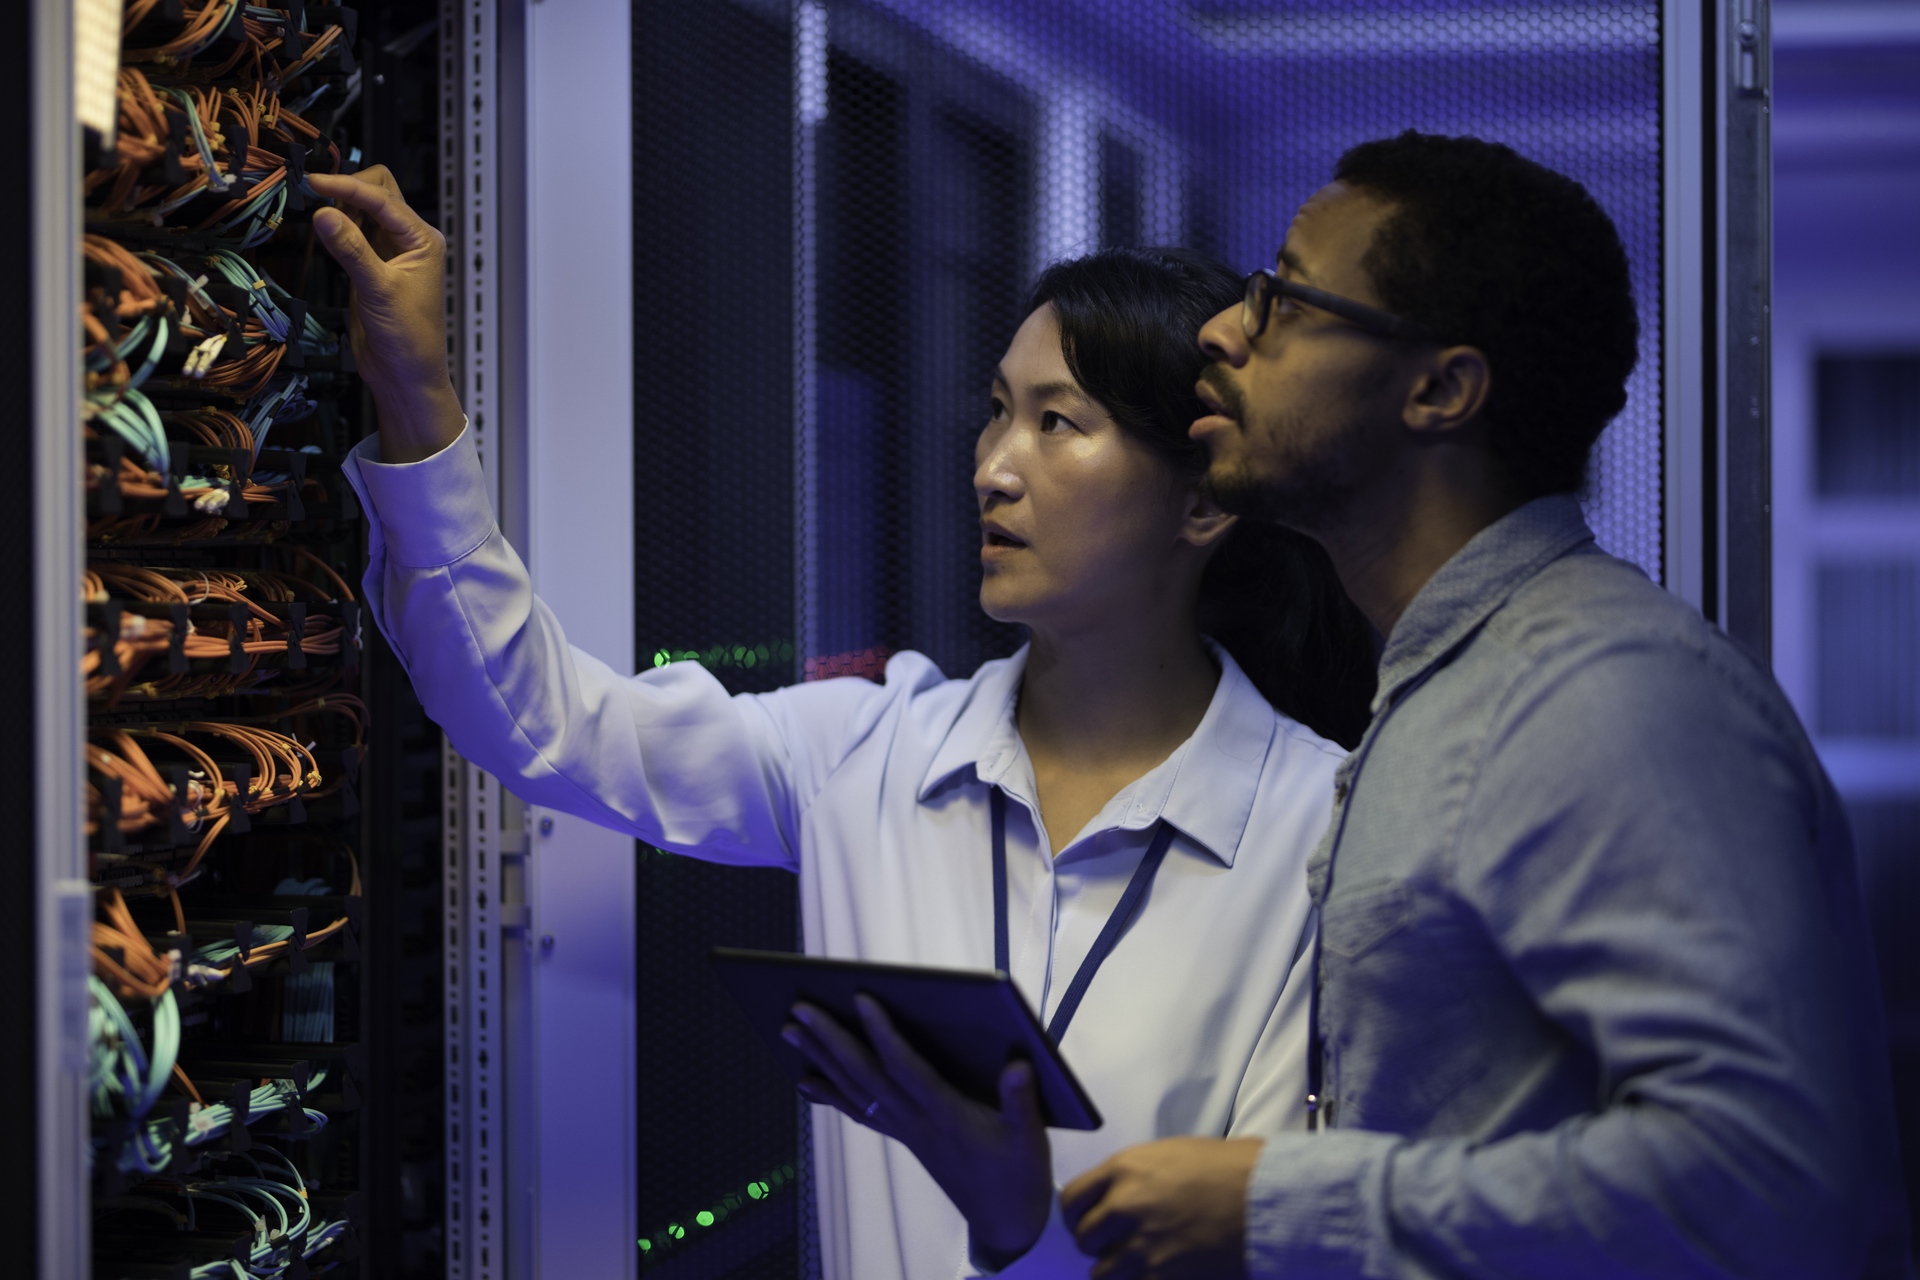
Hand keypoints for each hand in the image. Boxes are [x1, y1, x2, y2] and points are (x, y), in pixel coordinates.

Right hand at [306, 168, 463, 461]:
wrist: (405, 375)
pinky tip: (324, 230)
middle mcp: (409, 241)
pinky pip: (352, 232)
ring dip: (340, 206)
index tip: (315, 183)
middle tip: (314, 194)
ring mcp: (388, 252)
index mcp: (423, 240)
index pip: (383, 199)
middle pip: (377, 192)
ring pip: (363, 210)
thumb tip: (325, 214)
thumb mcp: (378, 290)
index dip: (347, 187)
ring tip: (316, 211)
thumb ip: (352, 250)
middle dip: (348, 188)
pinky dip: (337, 225)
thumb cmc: (410, 339)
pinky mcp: (370, 264)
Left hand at [783, 995, 1052, 1265]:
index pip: (906, 1067)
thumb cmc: (1018, 1173)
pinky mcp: (905, 1137)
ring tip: (789, 1032)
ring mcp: (906, 1130)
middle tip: (798, 1010)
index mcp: (946, 1114)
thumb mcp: (1030, 1137)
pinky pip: (859, 1112)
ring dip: (820, 1059)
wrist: (1005, 1221)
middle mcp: (917, 1121)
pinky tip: (806, 1080)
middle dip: (830, 1040)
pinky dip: (830, 1094)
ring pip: (854, 1090)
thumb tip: (1020, 1064)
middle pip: (865, 1075)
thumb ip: (1021, 1100)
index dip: (883, 1033)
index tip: (862, 998)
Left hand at [1061, 1137, 1261, 1279]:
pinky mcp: (1163, 1277)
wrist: (1269, 1199)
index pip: (1071, 1199)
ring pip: (1102, 1271)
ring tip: (1134, 1263)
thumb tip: (1114, 1194)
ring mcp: (1143, 1247)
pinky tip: (1155, 1273)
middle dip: (1096, 1243)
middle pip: (1084, 1238)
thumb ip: (1134, 1175)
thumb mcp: (1172, 1154)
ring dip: (1115, 1269)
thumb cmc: (1231, 1169)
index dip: (1076, 1214)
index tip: (1085, 1221)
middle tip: (1113, 1244)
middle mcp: (1125, 1206)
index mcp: (1125, 1168)